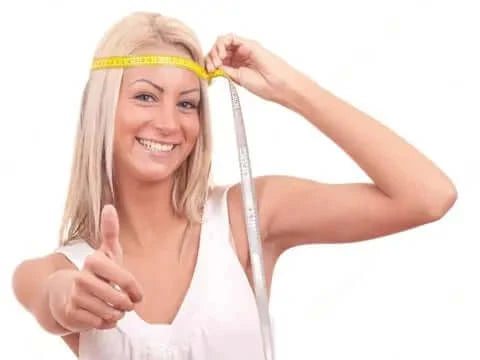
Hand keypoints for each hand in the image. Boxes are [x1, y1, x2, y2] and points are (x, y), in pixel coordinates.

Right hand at [48, 205, 143, 331]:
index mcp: (94, 261)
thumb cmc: (95, 272)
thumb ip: (110, 231)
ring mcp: (74, 296)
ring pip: (110, 312)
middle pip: (119, 298)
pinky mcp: (70, 314)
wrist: (64, 294)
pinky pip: (99, 323)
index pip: (125, 278)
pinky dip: (106, 323)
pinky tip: (103, 317)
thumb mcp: (106, 252)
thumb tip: (109, 206)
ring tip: (115, 310)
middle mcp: (81, 277)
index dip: (135, 289)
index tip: (138, 295)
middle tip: (127, 305)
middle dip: (126, 305)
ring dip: (117, 314)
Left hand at [205, 33, 299, 102]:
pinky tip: (222, 54)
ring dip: (215, 50)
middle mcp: (239, 56)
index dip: (210, 63)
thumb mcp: (237, 78)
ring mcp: (243, 49)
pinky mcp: (248, 44)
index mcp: (236, 65)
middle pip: (219, 50)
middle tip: (211, 67)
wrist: (276, 85)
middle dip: (211, 57)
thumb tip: (212, 66)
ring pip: (222, 42)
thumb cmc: (262, 85)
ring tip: (217, 60)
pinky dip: (222, 44)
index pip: (218, 59)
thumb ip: (225, 70)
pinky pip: (230, 38)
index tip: (209, 71)